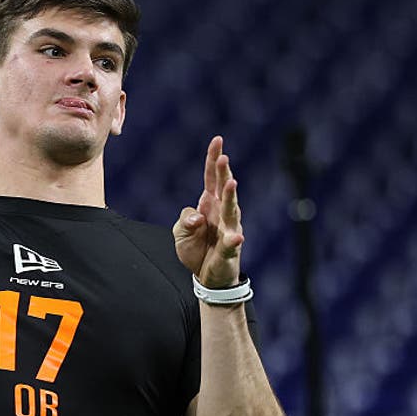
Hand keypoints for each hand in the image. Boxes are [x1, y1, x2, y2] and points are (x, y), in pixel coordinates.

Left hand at [173, 136, 243, 287]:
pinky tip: (236, 236)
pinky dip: (233, 239)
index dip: (213, 159)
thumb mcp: (180, 231)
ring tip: (231, 183)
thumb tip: (197, 218)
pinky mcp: (231, 249)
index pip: (211, 178)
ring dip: (230, 197)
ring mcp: (229, 229)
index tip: (217, 140)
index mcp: (209, 204)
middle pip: (223, 189)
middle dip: (223, 173)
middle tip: (223, 157)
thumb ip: (185, 219)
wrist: (207, 276)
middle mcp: (222, 213)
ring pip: (231, 210)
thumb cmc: (196, 248)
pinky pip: (232, 243)